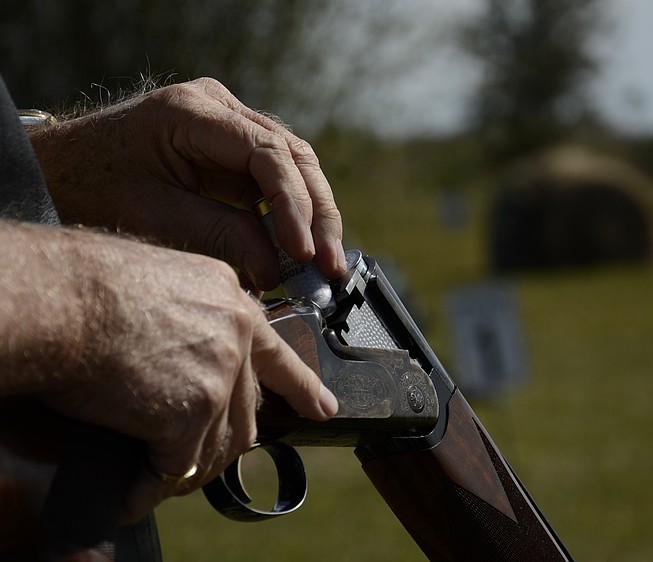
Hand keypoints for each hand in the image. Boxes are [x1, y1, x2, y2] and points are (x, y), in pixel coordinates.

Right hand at [0, 222, 337, 520]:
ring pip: (216, 445)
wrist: (58, 298)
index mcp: (231, 301)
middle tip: (203, 463)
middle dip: (226, 442)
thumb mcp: (162, 282)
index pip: (278, 354)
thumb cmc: (87, 285)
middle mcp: (237, 337)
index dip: (301, 387)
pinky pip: (174, 468)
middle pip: (247, 410)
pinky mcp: (192, 413)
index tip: (320, 408)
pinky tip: (133, 496)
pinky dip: (148, 488)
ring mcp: (220, 375)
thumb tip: (186, 359)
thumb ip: (192, 317)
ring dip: (185, 469)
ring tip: (158, 480)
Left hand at [29, 77, 345, 289]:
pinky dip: (293, 216)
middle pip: (294, 156)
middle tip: (329, 264)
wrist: (61, 172)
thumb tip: (277, 270)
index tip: (303, 252)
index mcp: (194, 111)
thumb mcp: (154, 216)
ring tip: (326, 264)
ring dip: (314, 216)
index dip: (293, 205)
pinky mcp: (234, 151)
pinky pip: (278, 181)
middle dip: (318, 214)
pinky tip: (302, 250)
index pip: (267, 153)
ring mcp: (230, 126)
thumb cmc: (93, 187)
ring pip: (296, 167)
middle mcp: (221, 108)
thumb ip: (220, 235)